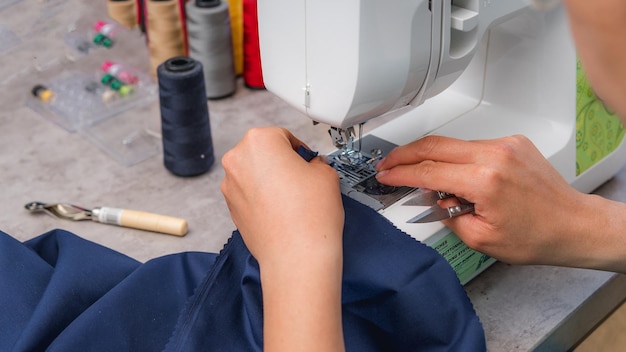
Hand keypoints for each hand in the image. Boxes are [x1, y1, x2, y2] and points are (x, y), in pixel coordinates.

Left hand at [221, 127, 345, 350]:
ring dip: (271, 181)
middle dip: (282, 163)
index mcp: (259, 141)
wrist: (296, 257)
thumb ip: (315, 162)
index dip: (299, 150)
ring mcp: (230, 186)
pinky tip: (283, 212)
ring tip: (294, 199)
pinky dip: (263, 198)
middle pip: (264, 153)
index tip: (307, 161)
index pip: (283, 136)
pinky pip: (249, 194)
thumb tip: (310, 167)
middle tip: (302, 179)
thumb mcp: (325, 173)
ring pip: (255, 174)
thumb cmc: (310, 215)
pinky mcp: (231, 208)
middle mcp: (238, 160)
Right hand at [375, 135, 591, 266]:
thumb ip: (446, 215)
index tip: (385, 175)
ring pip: (452, 143)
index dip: (400, 173)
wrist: (573, 225)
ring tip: (425, 179)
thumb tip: (431, 198)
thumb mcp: (480, 239)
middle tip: (388, 164)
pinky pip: (472, 145)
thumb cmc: (537, 236)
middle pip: (433, 144)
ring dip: (432, 157)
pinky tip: (456, 175)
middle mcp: (494, 154)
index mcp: (485, 180)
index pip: (428, 171)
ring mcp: (504, 144)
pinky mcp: (512, 142)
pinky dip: (457, 158)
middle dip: (404, 154)